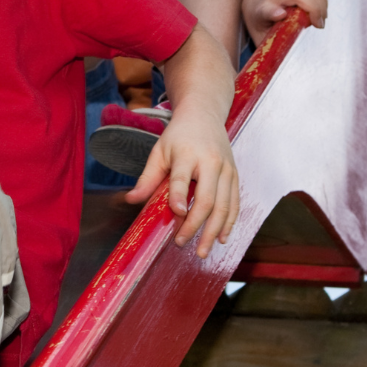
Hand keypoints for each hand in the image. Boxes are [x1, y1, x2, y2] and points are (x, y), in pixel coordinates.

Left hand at [124, 105, 239, 257]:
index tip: (175, 214)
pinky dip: (230, 223)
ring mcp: (227, 170)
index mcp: (188, 154)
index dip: (179, 196)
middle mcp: (211, 162)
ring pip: (224, 206)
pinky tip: (222, 238)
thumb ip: (147, 177)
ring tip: (202, 250)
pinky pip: (235, 203)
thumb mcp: (159, 151)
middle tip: (181, 243)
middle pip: (207, 199)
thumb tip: (130, 200)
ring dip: (214, 231)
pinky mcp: (236, 176)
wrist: (204, 116)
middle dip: (195, 225)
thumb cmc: (178, 137)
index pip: (183, 178)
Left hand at [241, 0, 326, 46]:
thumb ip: (271, 44)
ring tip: (320, 20)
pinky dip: (322, 0)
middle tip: (319, 26)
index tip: (280, 15)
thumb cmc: (260, 22)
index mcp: (262, 10)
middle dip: (314, 9)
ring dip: (322, 5)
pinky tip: (319, 12)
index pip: (266, 10)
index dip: (273, 12)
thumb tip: (280, 60)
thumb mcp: (260, 36)